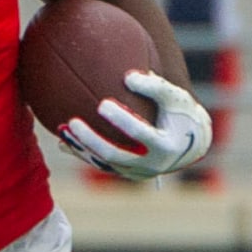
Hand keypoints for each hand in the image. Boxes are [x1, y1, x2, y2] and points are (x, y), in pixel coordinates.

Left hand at [59, 70, 212, 180]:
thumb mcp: (175, 97)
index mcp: (166, 146)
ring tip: (62, 130)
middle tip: (73, 121)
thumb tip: (127, 77)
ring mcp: (137, 172)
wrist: (190, 143)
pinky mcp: (126, 174)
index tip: (102, 103)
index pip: (140, 133)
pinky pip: (100, 165)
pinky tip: (62, 142)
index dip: (121, 119)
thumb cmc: (181, 113)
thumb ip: (154, 86)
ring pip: (103, 163)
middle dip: (91, 139)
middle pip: (115, 154)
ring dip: (81, 148)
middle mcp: (151, 165)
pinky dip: (82, 153)